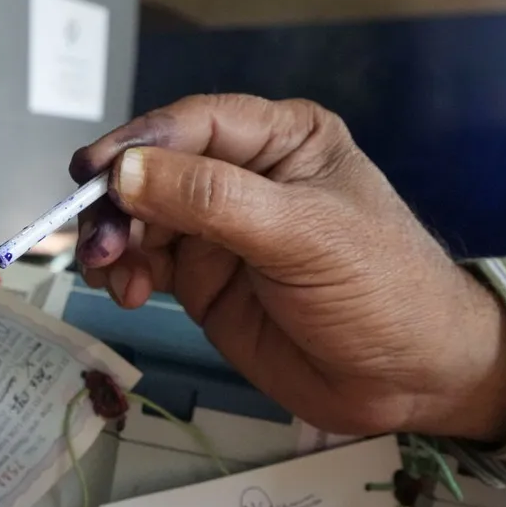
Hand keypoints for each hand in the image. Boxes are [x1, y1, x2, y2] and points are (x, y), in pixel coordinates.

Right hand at [70, 94, 505, 443]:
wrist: (413, 382)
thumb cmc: (382, 290)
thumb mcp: (302, 235)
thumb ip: (211, 200)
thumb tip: (124, 172)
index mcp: (280, 139)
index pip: (192, 124)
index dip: (137, 144)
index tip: (92, 174)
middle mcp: (242, 174)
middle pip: (153, 170)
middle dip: (118, 202)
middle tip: (99, 243)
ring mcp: (219, 228)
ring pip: (140, 217)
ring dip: (115, 241)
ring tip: (112, 275)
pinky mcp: (204, 277)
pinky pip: (145, 262)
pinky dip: (124, 273)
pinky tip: (129, 294)